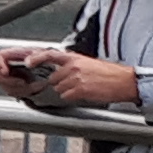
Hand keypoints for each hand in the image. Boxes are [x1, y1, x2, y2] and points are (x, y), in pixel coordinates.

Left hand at [0, 47, 134, 107]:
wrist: (124, 81)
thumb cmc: (110, 73)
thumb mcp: (89, 63)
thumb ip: (73, 65)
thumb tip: (61, 71)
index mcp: (75, 58)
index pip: (50, 55)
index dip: (37, 58)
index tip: (28, 61)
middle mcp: (73, 67)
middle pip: (53, 78)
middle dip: (60, 83)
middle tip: (74, 83)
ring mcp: (76, 79)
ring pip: (59, 89)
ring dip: (67, 91)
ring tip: (82, 87)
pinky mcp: (80, 90)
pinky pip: (67, 96)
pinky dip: (73, 97)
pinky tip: (84, 93)